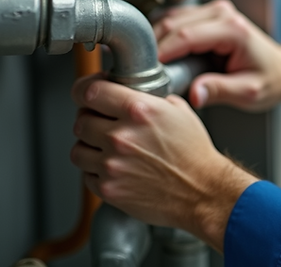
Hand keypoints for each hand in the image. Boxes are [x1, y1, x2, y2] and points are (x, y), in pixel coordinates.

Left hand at [70, 75, 258, 250]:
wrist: (202, 191)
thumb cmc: (194, 154)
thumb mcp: (179, 112)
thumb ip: (150, 99)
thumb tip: (132, 93)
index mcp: (139, 110)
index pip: (89, 92)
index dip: (85, 91)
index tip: (87, 94)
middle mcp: (121, 136)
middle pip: (81, 121)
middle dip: (90, 120)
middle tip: (104, 124)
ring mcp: (112, 164)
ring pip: (78, 149)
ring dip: (89, 147)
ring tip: (108, 149)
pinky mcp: (108, 188)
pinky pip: (86, 174)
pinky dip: (96, 171)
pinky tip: (115, 168)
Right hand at [154, 0, 280, 109]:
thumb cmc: (271, 79)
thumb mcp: (249, 92)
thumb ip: (220, 91)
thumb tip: (193, 94)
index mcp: (233, 29)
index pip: (186, 36)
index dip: (161, 54)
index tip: (146, 73)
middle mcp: (222, 13)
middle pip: (172, 24)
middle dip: (153, 48)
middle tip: (143, 75)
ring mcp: (213, 10)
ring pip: (169, 19)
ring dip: (155, 41)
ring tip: (151, 68)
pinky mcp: (205, 15)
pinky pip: (174, 21)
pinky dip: (162, 37)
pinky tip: (160, 58)